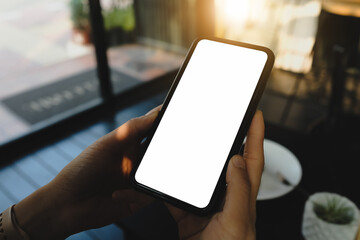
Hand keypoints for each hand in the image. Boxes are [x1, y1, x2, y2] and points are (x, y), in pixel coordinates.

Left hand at [14, 106, 160, 238]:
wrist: (67, 205)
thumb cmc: (80, 171)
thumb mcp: (105, 145)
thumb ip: (130, 130)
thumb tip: (153, 114)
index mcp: (128, 144)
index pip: (151, 129)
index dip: (163, 120)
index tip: (176, 113)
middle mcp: (135, 160)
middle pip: (160, 150)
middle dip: (168, 147)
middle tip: (173, 145)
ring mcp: (138, 179)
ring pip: (161, 173)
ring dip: (158, 173)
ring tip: (147, 174)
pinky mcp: (138, 199)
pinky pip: (151, 195)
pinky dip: (137, 194)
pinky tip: (117, 194)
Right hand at [168, 110, 264, 239]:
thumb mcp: (237, 221)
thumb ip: (238, 190)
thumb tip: (237, 159)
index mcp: (243, 195)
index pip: (253, 159)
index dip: (256, 135)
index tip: (254, 115)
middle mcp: (226, 196)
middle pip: (226, 160)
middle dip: (224, 139)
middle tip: (220, 121)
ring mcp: (207, 204)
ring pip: (200, 174)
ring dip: (194, 159)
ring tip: (188, 141)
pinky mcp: (189, 213)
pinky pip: (178, 193)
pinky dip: (170, 184)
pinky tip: (164, 175)